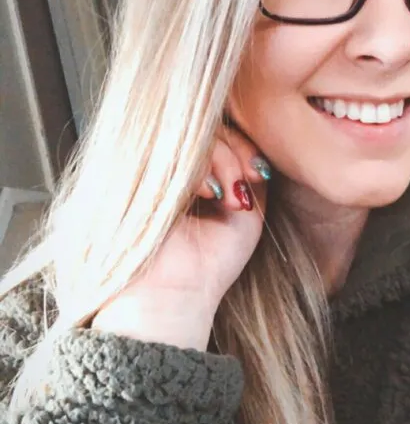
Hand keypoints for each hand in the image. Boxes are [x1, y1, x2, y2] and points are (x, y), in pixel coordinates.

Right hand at [91, 119, 270, 350]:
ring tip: (228, 196)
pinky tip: (210, 194)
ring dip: (223, 158)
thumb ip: (248, 172)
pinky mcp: (135, 173)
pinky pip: (174, 147)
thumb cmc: (209, 265)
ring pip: (192, 131)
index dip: (242, 143)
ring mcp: (147, 166)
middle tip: (249, 180)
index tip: (259, 172)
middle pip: (205, 123)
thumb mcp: (245, 212)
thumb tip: (255, 140)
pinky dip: (202, 165)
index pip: (215, 132)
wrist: (174, 299)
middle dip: (237, 148)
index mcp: (186, 173)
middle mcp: (163, 165)